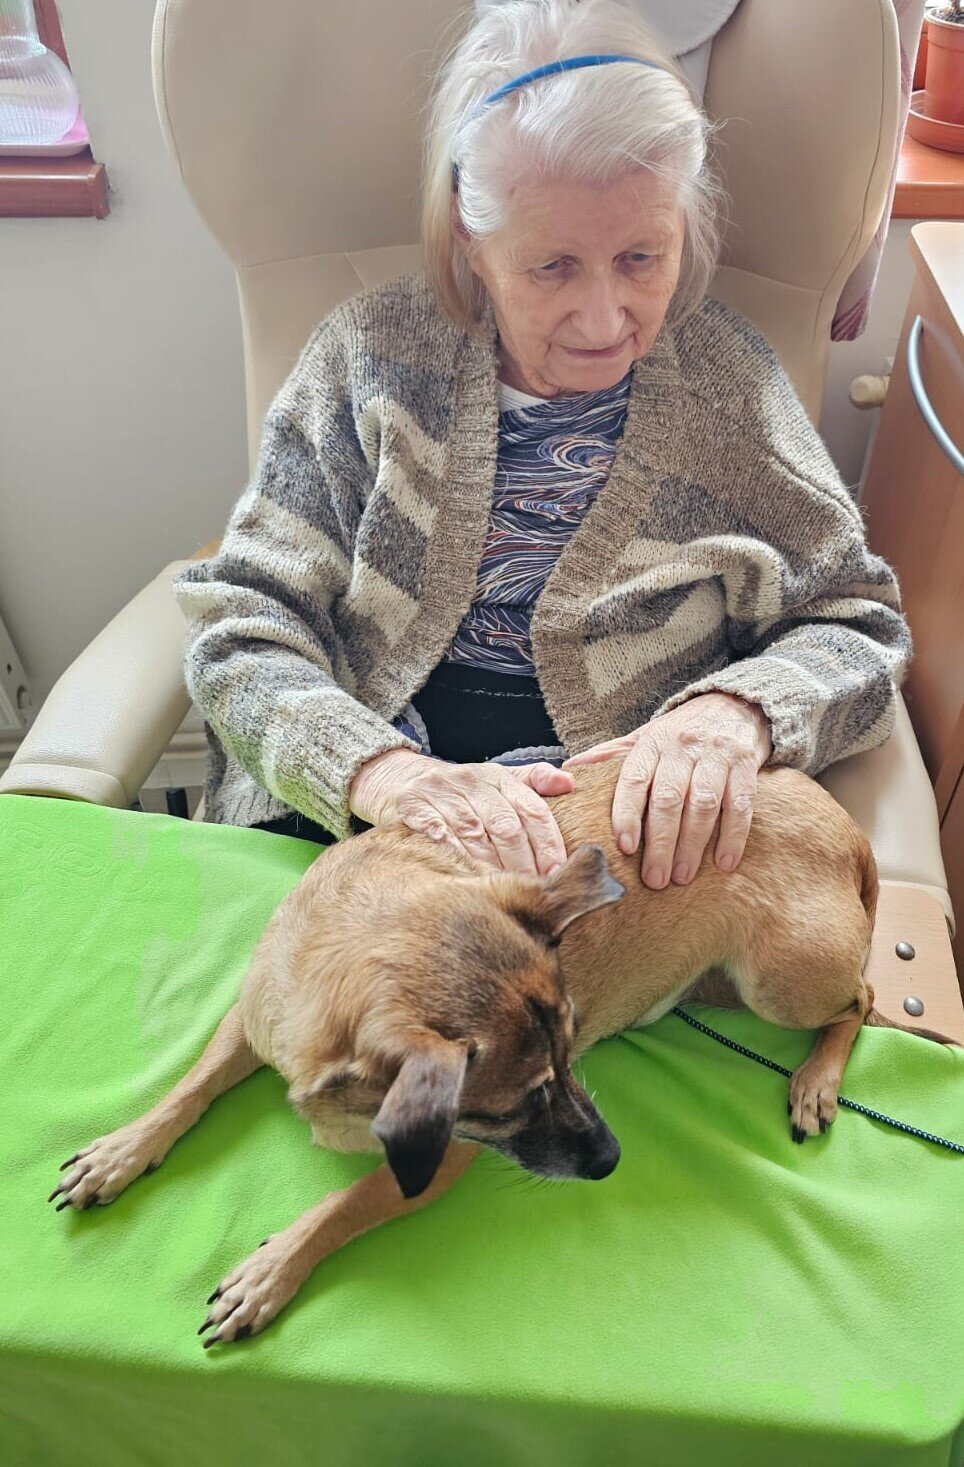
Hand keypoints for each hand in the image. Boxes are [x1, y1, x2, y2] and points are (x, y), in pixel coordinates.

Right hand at [349, 748, 574, 876]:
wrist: (401, 781)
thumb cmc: (462, 793)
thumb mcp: (498, 781)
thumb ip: (534, 782)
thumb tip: (569, 783)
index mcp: (497, 776)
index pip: (532, 809)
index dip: (548, 844)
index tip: (557, 873)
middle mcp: (470, 780)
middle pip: (505, 826)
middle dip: (523, 863)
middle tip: (532, 891)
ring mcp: (440, 791)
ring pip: (474, 834)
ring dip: (492, 867)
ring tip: (505, 892)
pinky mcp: (412, 805)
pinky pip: (438, 836)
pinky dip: (455, 859)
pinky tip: (467, 879)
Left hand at [562, 693, 771, 889]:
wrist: (733, 705)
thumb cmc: (680, 733)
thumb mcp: (645, 737)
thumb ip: (611, 755)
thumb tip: (569, 769)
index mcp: (652, 743)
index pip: (634, 779)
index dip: (628, 814)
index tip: (625, 848)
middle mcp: (682, 747)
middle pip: (668, 798)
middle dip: (660, 842)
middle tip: (655, 879)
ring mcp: (716, 755)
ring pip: (703, 804)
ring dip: (692, 844)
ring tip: (683, 876)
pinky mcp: (745, 765)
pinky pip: (740, 805)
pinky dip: (733, 836)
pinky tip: (725, 862)